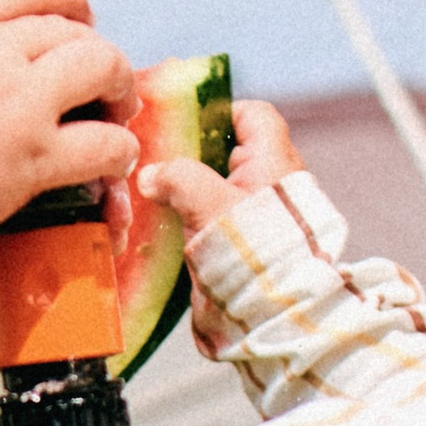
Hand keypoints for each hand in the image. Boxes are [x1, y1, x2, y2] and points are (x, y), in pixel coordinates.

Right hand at [0, 0, 138, 254]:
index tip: (74, 13)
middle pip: (70, 28)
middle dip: (93, 46)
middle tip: (100, 74)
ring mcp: (18, 101)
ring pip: (100, 68)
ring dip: (118, 85)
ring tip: (119, 108)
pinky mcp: (34, 158)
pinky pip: (104, 142)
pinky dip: (119, 149)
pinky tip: (117, 162)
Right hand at [138, 96, 298, 241]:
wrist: (274, 313)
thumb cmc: (252, 251)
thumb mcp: (207, 203)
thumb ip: (177, 178)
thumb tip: (152, 175)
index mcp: (274, 162)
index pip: (254, 115)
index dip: (220, 112)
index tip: (186, 124)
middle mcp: (274, 184)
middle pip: (232, 152)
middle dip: (196, 157)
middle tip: (162, 165)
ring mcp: (264, 216)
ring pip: (223, 188)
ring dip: (194, 193)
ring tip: (161, 199)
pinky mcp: (251, 244)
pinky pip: (221, 220)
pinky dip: (199, 220)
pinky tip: (173, 229)